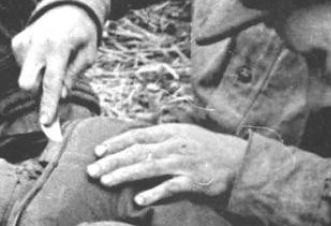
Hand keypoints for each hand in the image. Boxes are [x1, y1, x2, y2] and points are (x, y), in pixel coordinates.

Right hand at [13, 4, 98, 124]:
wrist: (68, 6)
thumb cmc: (82, 33)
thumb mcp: (88, 55)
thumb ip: (73, 76)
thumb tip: (60, 96)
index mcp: (58, 47)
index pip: (51, 82)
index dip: (48, 104)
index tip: (45, 123)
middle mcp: (37, 44)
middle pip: (26, 83)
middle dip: (36, 94)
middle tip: (53, 92)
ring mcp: (24, 42)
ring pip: (25, 77)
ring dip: (38, 79)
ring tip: (54, 63)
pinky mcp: (17, 41)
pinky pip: (22, 67)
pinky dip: (33, 68)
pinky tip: (44, 56)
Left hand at [87, 124, 247, 206]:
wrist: (239, 160)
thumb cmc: (204, 147)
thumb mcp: (182, 134)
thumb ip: (158, 137)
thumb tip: (130, 140)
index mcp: (169, 131)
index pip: (136, 135)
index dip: (115, 143)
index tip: (97, 151)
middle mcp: (174, 144)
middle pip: (136, 152)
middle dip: (111, 161)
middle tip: (91, 171)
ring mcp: (184, 163)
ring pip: (148, 167)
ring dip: (124, 175)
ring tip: (105, 181)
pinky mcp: (194, 181)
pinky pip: (170, 187)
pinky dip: (154, 192)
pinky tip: (138, 199)